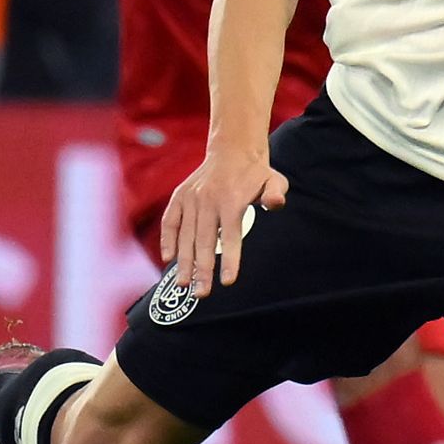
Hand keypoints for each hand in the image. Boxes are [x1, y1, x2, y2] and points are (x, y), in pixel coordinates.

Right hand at [157, 146, 288, 299]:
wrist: (232, 149)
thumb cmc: (256, 173)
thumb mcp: (274, 179)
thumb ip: (276, 192)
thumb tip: (276, 203)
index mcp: (231, 199)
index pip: (230, 235)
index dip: (230, 260)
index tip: (228, 282)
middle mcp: (208, 200)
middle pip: (204, 241)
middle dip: (202, 270)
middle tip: (202, 294)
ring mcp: (191, 198)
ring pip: (186, 235)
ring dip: (184, 262)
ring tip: (184, 285)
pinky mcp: (180, 196)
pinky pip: (170, 221)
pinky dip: (167, 239)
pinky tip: (168, 259)